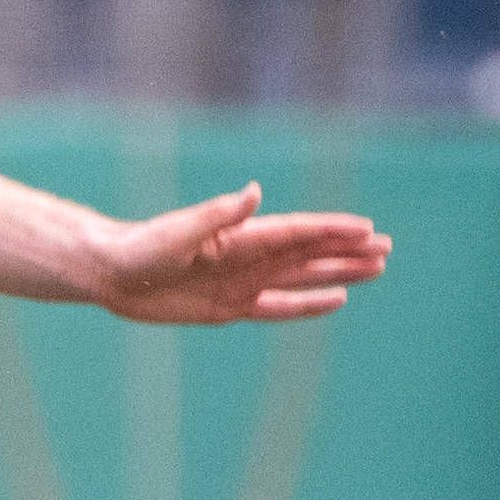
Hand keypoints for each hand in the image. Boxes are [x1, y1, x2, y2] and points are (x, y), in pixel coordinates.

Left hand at [81, 186, 389, 324]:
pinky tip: (336, 299)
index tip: (368, 229)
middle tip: (387, 248)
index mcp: (241, 236)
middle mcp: (249, 257)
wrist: (112, 273)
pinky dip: (308, 304)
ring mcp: (243, 281)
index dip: (333, 231)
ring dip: (337, 273)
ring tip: (375, 269)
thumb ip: (218, 214)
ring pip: (302, 277)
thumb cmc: (141, 248)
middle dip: (348, 251)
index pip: (298, 232)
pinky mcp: (231, 307)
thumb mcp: (179, 232)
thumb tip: (255, 193)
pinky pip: (278, 307)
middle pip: (310, 253)